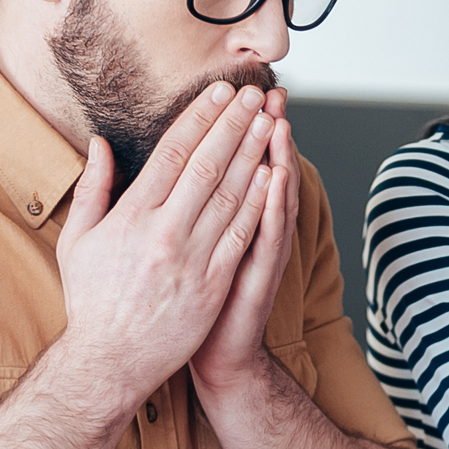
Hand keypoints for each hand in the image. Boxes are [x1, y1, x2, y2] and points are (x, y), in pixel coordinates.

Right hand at [53, 81, 277, 414]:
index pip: (171, 153)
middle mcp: (163, 233)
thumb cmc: (92, 300)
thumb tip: (99, 143)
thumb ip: (93, 188)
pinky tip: (273, 175)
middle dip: (233, 125)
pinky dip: (259, 203)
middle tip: (253, 94)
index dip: (199, 118)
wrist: (110, 362)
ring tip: (270, 122)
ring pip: (230, 195)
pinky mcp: (213, 284)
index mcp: (130, 217)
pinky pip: (242, 235)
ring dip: (253, 155)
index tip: (219, 93)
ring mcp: (191, 259)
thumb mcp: (77, 240)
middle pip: (206, 166)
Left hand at [192, 87, 300, 394]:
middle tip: (270, 94)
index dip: (237, 128)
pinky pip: (269, 237)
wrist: (213, 357)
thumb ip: (183, 208)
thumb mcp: (189, 249)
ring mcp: (259, 253)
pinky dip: (274, 207)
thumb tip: (170, 169)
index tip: (238, 92)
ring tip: (278, 123)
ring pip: (272, 198)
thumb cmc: (193, 305)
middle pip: (261, 171)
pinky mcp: (258, 277)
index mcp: (226, 220)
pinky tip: (277, 179)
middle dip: (264, 131)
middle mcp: (250, 231)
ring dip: (277, 158)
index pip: (236, 164)